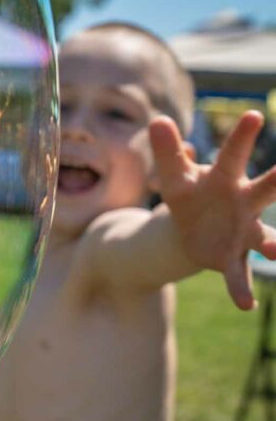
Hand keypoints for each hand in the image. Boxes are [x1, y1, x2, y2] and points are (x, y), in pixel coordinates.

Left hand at [151, 112, 275, 309]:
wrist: (192, 227)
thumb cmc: (189, 194)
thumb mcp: (173, 176)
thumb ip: (167, 152)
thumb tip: (157, 121)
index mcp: (224, 178)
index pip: (231, 155)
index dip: (241, 137)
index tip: (252, 114)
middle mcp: (242, 202)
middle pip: (263, 190)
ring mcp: (242, 231)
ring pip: (263, 237)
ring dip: (272, 244)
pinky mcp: (231, 258)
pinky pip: (239, 275)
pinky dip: (241, 290)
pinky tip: (246, 305)